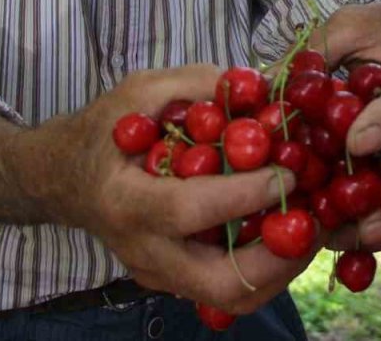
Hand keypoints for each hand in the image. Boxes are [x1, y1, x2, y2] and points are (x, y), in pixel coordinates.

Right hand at [69, 65, 319, 313]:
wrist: (65, 177)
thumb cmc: (104, 130)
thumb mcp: (142, 90)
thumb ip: (199, 84)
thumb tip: (263, 84)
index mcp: (126, 201)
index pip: (190, 211)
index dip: (245, 195)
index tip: (288, 171)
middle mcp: (142, 251)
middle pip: (220, 283)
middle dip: (278, 258)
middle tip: (315, 219)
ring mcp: (158, 274)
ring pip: (230, 298)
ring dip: (281, 268)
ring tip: (311, 224)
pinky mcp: (174, 281)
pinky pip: (225, 289)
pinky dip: (264, 267)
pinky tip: (285, 228)